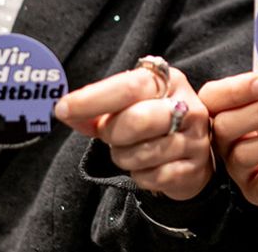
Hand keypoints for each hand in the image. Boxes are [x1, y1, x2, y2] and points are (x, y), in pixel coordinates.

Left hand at [55, 65, 213, 200]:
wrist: (192, 156)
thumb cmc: (152, 125)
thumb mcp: (128, 107)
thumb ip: (97, 110)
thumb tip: (65, 111)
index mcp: (169, 81)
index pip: (129, 86)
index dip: (93, 98)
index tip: (63, 108)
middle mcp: (187, 106)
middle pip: (137, 120)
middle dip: (112, 132)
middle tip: (109, 135)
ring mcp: (194, 139)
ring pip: (141, 153)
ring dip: (123, 156)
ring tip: (131, 150)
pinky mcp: (194, 169)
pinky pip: (152, 177)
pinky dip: (139, 175)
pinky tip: (147, 166)